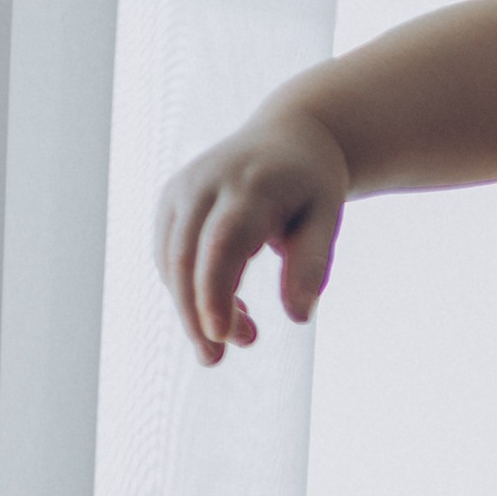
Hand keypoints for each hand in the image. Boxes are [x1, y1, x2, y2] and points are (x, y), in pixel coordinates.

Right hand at [154, 101, 351, 362]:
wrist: (288, 135)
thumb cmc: (313, 184)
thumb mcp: (328, 218)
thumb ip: (314, 265)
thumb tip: (298, 317)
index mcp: (250, 188)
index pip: (221, 245)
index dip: (214, 292)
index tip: (219, 336)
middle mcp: (205, 185)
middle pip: (186, 257)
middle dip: (195, 314)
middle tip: (215, 360)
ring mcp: (182, 190)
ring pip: (170, 260)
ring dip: (193, 307)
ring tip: (244, 336)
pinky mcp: (171, 201)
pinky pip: (168, 254)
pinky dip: (189, 288)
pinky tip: (225, 310)